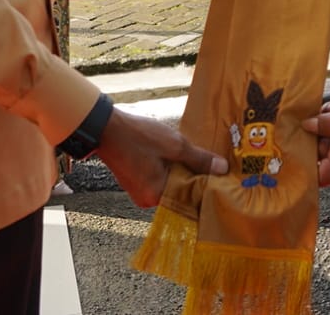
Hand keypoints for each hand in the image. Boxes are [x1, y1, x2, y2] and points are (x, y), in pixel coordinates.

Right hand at [95, 106, 227, 206]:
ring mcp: (141, 193)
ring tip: (189, 154)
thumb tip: (223, 169)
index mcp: (157, 196)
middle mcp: (148, 201)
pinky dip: (169, 169)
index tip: (221, 174)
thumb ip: (200, 159)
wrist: (106, 128)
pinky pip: (161, 180)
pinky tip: (174, 154)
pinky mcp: (138, 183)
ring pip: (172, 184)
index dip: (206, 184)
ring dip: (182, 171)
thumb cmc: (139, 136)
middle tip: (208, 161)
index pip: (190, 198)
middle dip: (194, 176)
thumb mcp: (175, 145)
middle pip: (181, 192)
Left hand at [302, 86, 329, 185]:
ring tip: (319, 110)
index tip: (288, 155)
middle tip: (296, 124)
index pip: (319, 176)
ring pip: (327, 136)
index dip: (303, 169)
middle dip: (309, 138)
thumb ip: (321, 124)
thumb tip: (304, 126)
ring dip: (320, 123)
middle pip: (320, 153)